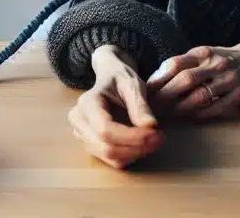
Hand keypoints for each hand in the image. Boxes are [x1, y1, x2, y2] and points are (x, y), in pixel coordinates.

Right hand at [67, 45, 164, 168]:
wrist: (110, 79)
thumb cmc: (120, 79)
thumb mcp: (132, 84)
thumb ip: (140, 104)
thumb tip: (151, 126)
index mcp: (87, 103)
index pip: (105, 129)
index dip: (132, 136)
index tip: (155, 132)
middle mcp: (79, 121)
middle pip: (107, 147)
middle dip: (137, 147)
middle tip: (160, 138)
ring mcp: (82, 135)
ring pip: (110, 157)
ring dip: (136, 153)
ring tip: (155, 140)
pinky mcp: (91, 145)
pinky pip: (112, 160)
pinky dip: (131, 155)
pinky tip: (143, 143)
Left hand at [146, 44, 239, 119]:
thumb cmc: (223, 59)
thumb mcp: (204, 54)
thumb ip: (183, 64)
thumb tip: (155, 80)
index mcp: (202, 53)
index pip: (175, 64)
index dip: (158, 79)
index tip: (145, 92)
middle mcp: (215, 64)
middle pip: (185, 80)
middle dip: (165, 96)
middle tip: (151, 108)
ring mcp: (228, 79)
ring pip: (200, 96)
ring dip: (180, 108)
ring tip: (167, 116)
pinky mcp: (239, 94)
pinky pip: (216, 107)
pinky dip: (201, 114)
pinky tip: (189, 118)